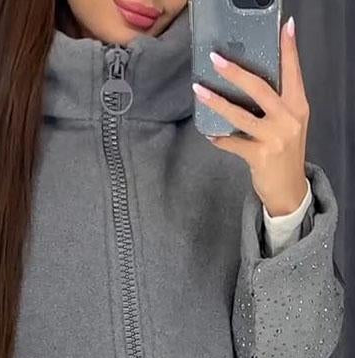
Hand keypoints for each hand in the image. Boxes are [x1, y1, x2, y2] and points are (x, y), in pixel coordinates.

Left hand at [192, 15, 308, 216]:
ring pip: (240, 114)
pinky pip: (232, 142)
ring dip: (216, 102)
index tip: (285, 26)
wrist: (289, 191)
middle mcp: (289, 119)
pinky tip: (210, 135)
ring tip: (199, 90)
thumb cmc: (286, 153)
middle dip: (236, 72)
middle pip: (260, 87)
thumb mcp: (290, 124)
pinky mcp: (260, 156)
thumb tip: (250, 83)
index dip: (289, 49)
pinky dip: (219, 139)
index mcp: (298, 106)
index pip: (293, 72)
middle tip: (216, 60)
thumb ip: (278, 104)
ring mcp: (275, 138)